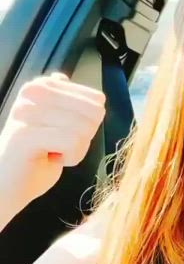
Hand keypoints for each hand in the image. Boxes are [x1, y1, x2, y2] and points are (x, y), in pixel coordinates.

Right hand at [0, 72, 105, 210]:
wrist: (8, 185)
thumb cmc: (36, 158)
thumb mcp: (57, 126)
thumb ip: (66, 104)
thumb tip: (62, 78)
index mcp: (42, 86)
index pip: (96, 100)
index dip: (91, 126)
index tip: (68, 136)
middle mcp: (34, 92)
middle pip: (93, 113)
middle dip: (86, 138)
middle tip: (62, 147)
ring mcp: (29, 111)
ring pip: (84, 128)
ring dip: (77, 150)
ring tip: (54, 153)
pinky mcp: (27, 133)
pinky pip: (72, 141)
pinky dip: (71, 157)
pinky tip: (53, 159)